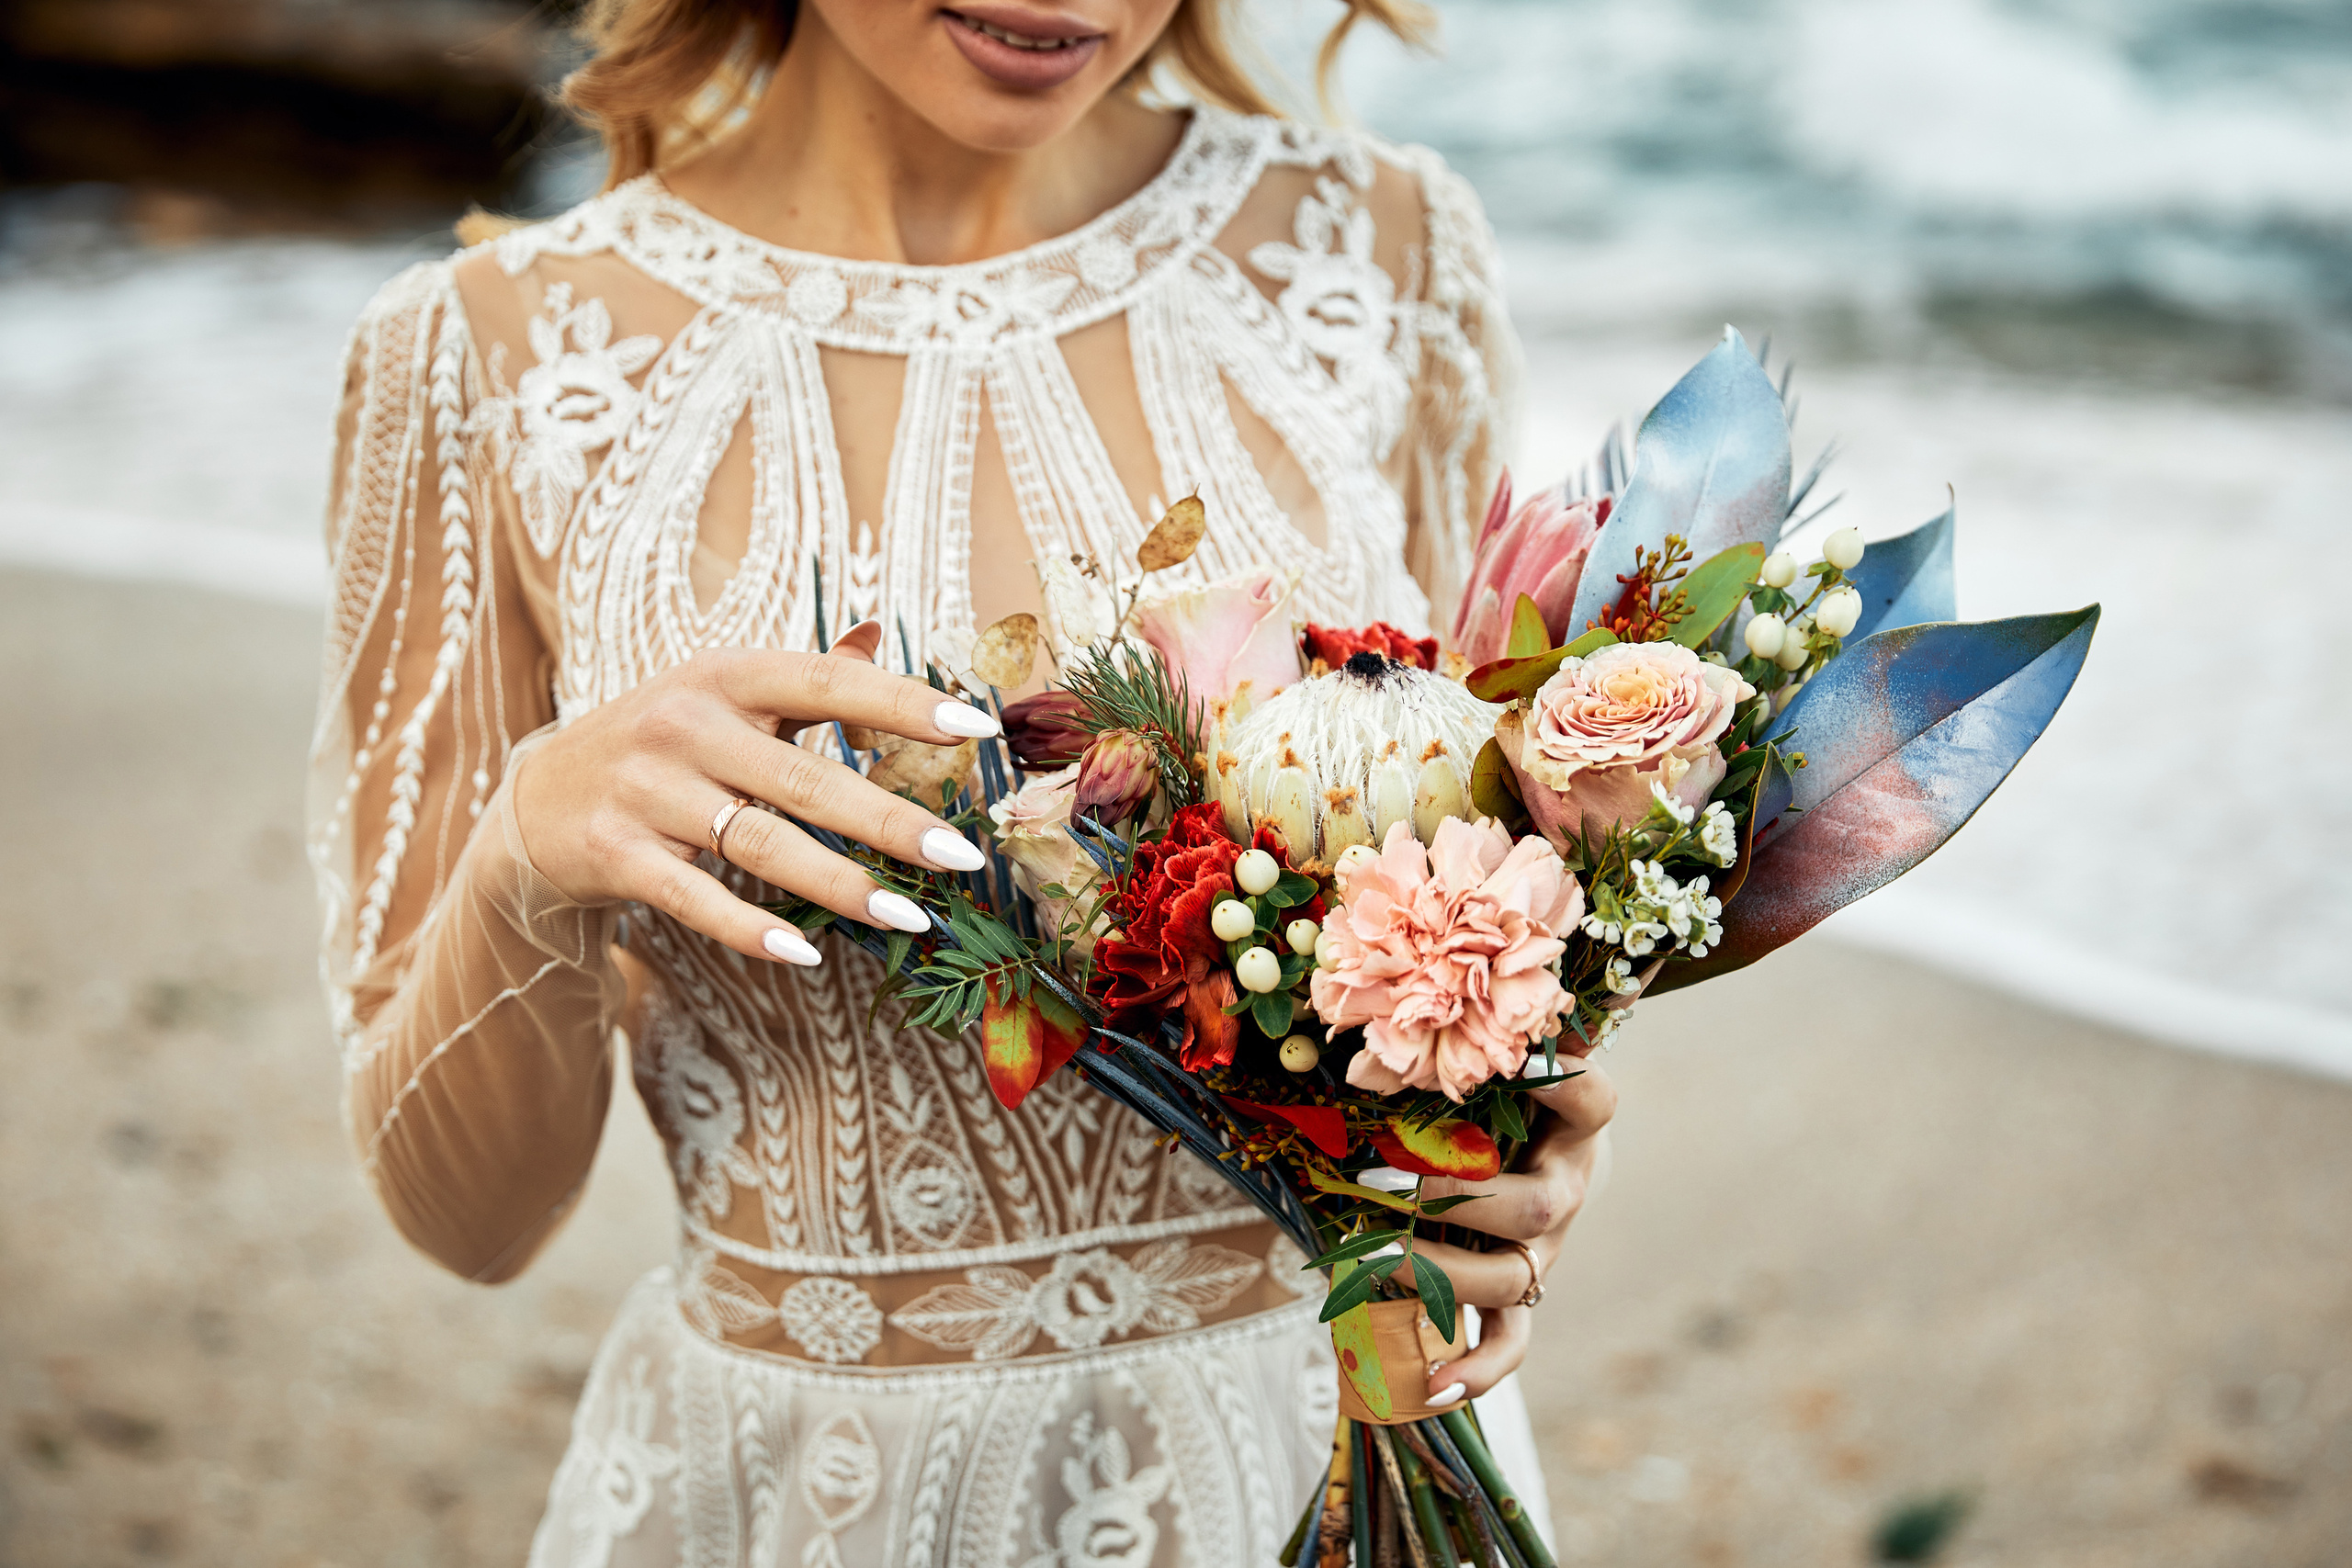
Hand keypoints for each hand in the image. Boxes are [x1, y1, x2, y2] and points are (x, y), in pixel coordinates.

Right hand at [510, 622, 999, 964]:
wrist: (535, 801)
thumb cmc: (662, 747)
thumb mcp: (721, 695)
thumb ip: (803, 676)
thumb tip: (878, 634)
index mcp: (725, 675)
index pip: (828, 682)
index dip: (904, 701)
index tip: (976, 726)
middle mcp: (685, 724)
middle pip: (805, 778)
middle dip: (889, 821)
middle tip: (961, 855)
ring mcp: (646, 790)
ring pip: (760, 842)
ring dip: (841, 885)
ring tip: (910, 917)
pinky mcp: (614, 853)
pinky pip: (694, 898)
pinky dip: (751, 929)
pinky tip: (807, 953)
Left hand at [1372, 1060, 1616, 1404]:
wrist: (1537, 1138)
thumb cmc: (1501, 1084)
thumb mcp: (1495, 1058)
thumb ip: (1469, 1043)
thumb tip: (1410, 1013)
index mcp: (1575, 1120)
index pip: (1592, 1098)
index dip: (1561, 1083)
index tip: (1518, 1063)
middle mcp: (1566, 1184)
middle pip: (1531, 1208)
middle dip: (1452, 1200)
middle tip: (1377, 1182)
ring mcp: (1546, 1245)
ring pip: (1511, 1277)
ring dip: (1436, 1273)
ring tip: (1370, 1262)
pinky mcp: (1523, 1289)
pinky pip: (1510, 1340)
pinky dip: (1474, 1369)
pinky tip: (1429, 1387)